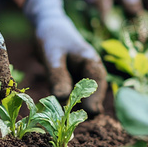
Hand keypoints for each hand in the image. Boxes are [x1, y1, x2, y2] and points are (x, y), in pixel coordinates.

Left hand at [24, 0, 106, 114]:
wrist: (49, 26)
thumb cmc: (52, 38)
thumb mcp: (52, 55)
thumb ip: (57, 76)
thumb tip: (63, 100)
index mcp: (92, 62)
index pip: (98, 85)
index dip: (95, 100)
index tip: (89, 114)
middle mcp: (92, 73)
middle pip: (94, 96)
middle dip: (84, 109)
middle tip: (70, 120)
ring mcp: (84, 79)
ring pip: (84, 100)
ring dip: (75, 108)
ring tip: (62, 116)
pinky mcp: (75, 84)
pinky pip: (74, 99)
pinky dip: (68, 105)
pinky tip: (58, 110)